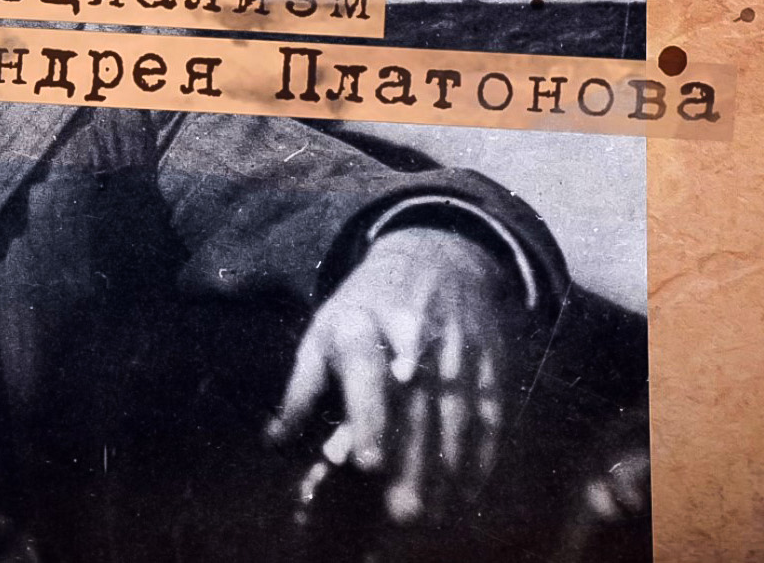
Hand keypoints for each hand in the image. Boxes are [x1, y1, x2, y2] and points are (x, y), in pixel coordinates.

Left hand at [265, 226, 521, 524]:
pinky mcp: (488, 360)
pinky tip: (469, 489)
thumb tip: (274, 442)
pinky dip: (482, 452)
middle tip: (400, 512)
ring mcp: (457, 347)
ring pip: (454, 414)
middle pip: (412, 404)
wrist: (436, 251)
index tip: (365, 464)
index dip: (367, 418)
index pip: (365, 371)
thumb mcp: (324, 328)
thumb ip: (302, 388)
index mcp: (362, 322)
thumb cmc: (366, 303)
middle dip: (409, 461)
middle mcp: (413, 333)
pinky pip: (489, 411)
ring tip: (431, 513)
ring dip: (445, 468)